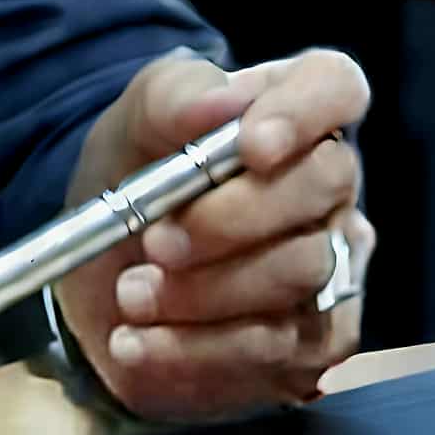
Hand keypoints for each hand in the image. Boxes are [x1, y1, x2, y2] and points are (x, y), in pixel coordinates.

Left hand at [52, 48, 374, 422]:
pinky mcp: (315, 345)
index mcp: (287, 111)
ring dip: (201, 291)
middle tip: (153, 241)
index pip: (335, 84)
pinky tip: (139, 344)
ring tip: (130, 294)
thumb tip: (224, 99)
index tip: (250, 146)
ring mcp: (331, 267)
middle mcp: (326, 188)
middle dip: (230, 218)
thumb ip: (173, 97)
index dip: (305, 110)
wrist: (100, 274)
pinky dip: (196, 350)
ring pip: (299, 274)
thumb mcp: (133, 123)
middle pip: (322, 186)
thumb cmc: (133, 176)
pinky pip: (275, 349)